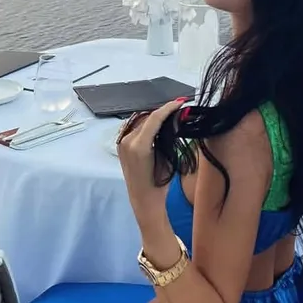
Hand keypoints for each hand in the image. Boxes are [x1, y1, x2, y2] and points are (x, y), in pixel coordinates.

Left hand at [117, 99, 185, 216]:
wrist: (144, 200)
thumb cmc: (160, 184)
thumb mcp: (169, 159)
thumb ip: (168, 138)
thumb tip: (174, 123)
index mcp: (139, 146)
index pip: (154, 118)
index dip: (168, 108)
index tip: (180, 102)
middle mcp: (127, 142)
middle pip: (147, 117)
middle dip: (163, 112)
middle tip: (179, 108)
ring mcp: (122, 143)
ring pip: (141, 121)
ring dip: (155, 118)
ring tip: (171, 116)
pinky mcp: (121, 145)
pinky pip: (136, 128)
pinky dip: (148, 124)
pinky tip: (159, 126)